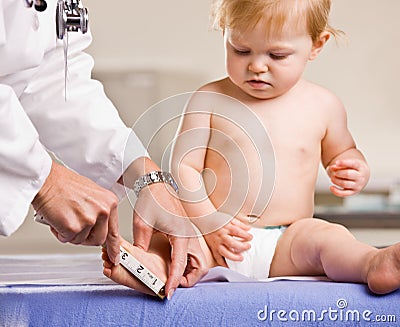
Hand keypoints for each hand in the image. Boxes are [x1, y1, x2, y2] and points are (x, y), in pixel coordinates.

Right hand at [32, 161, 119, 263]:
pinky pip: (67, 239)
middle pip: (99, 240)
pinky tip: (58, 218)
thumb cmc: (64, 184)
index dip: (113, 246)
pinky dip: (59, 232)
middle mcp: (103, 211)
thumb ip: (99, 211)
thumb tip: (100, 228)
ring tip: (65, 216)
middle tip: (75, 228)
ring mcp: (89, 220)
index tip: (114, 256)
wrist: (47, 180)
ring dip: (71, 234)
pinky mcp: (73, 227)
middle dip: (86, 238)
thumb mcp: (92, 194)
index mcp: (110, 203)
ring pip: (81, 240)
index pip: (114, 231)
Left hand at [132, 183, 207, 297]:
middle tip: (169, 287)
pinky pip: (187, 252)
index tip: (168, 293)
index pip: (180, 264)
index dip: (173, 281)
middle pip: (194, 265)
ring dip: (184, 271)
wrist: (156, 184)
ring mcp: (188, 233)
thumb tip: (138, 260)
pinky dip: (182, 262)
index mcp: (181, 234)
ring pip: (193, 259)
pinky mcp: (185, 232)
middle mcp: (189, 235)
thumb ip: (141, 244)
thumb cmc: (152, 199)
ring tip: (169, 279)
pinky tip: (170, 265)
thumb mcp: (142, 224)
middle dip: (185, 279)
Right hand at [204, 218, 252, 265]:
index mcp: (226, 228)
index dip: (246, 235)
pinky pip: (217, 257)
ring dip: (234, 257)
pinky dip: (222, 263)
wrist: (204, 220)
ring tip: (241, 258)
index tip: (250, 237)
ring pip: (225, 252)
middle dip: (242, 246)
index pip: (238, 232)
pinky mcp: (213, 248)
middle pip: (232, 243)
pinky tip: (228, 266)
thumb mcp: (229, 219)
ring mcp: (216, 243)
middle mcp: (221, 236)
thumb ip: (239, 224)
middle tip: (248, 246)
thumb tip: (248, 229)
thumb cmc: (217, 220)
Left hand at [327, 159, 369, 196]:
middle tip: (334, 172)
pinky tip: (331, 187)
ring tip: (332, 178)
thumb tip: (332, 168)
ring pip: (344, 184)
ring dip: (335, 180)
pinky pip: (344, 193)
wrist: (361, 176)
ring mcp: (358, 186)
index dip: (344, 163)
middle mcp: (361, 177)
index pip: (353, 164)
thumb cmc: (352, 168)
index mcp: (360, 167)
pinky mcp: (353, 192)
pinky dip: (336, 191)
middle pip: (347, 174)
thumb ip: (339, 165)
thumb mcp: (347, 164)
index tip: (337, 162)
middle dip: (338, 173)